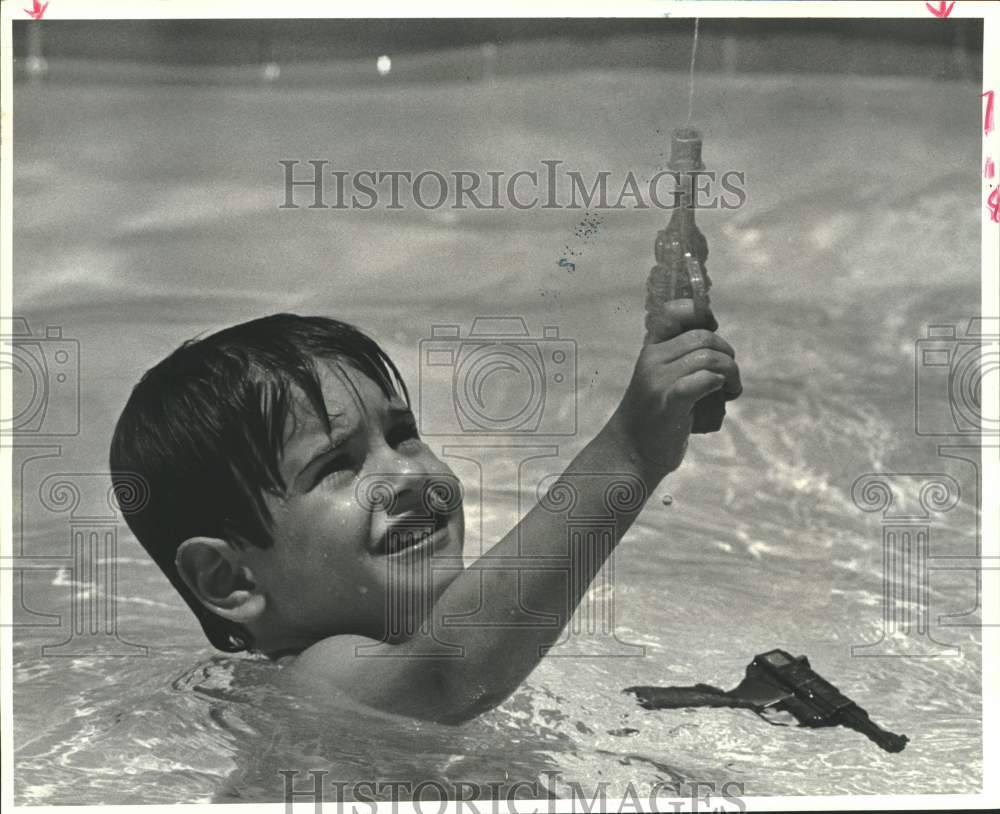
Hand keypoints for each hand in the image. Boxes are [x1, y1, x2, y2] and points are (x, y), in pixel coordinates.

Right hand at [615, 300, 740, 478]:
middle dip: (727, 354)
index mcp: (650, 351)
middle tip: (730, 378)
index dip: (699, 313)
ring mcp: (658, 382)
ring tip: (731, 390)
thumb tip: (718, 347)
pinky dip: (718, 383)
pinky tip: (721, 393)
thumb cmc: (652, 418)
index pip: (673, 313)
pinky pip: (701, 381)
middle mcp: (652, 361)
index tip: (714, 327)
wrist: (629, 452)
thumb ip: (680, 361)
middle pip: (702, 337)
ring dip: (731, 373)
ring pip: (708, 359)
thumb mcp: (659, 380)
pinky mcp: (670, 403)